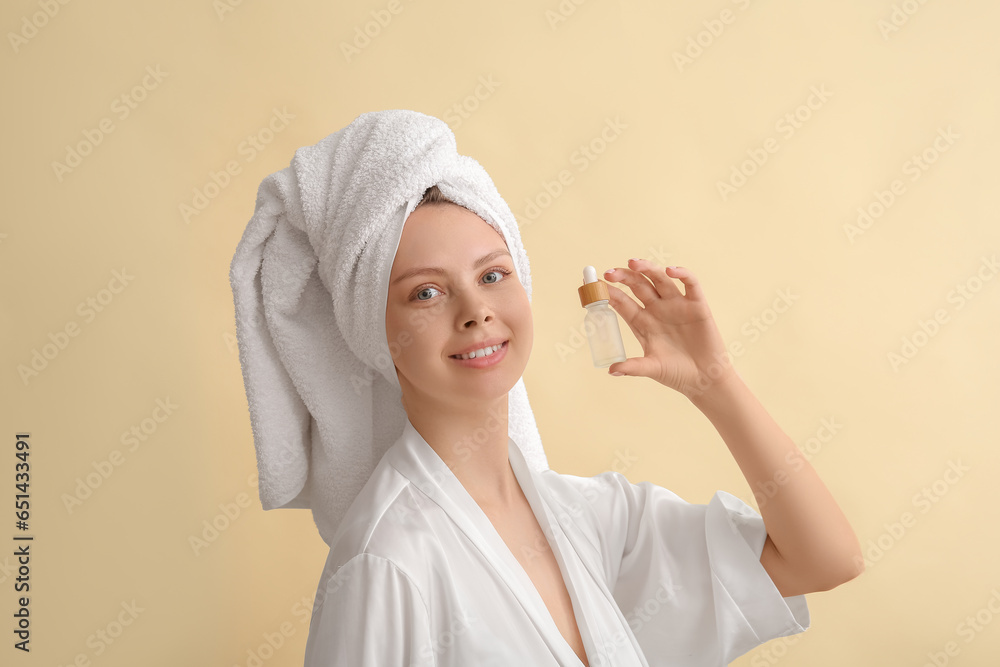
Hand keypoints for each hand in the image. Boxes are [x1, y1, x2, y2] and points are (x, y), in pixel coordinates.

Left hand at [602, 259, 737, 398]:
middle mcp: (657, 309)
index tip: (593, 286)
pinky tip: (671, 270)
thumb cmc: (676, 373)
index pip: (621, 302)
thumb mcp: (652, 369)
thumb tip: (611, 370)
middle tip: (609, 273)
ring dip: (647, 269)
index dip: (608, 292)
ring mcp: (676, 305)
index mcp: (642, 322)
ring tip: (633, 263)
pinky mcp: (697, 305)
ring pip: (659, 279)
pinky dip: (682, 273)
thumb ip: (633, 367)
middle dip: (623, 277)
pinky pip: (690, 284)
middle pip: (637, 286)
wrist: (704, 379)